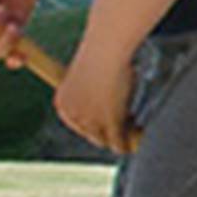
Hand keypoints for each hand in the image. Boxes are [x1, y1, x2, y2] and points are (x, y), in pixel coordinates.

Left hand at [54, 37, 139, 155]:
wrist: (106, 52)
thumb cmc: (100, 55)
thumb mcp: (89, 73)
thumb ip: (92, 88)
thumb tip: (103, 95)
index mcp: (63, 104)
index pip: (78, 124)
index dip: (95, 123)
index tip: (108, 121)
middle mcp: (73, 115)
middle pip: (90, 134)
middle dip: (106, 131)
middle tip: (124, 123)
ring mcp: (90, 121)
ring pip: (103, 140)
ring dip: (116, 139)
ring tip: (131, 134)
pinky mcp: (109, 123)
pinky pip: (118, 143)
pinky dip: (125, 145)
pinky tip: (133, 142)